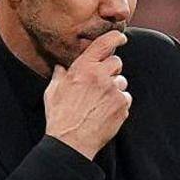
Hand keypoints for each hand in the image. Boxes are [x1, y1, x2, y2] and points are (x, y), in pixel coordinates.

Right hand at [44, 31, 130, 159]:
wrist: (71, 142)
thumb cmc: (59, 117)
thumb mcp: (53, 91)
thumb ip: (60, 75)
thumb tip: (61, 67)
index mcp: (83, 68)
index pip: (104, 43)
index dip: (115, 37)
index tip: (121, 37)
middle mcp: (101, 76)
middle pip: (116, 62)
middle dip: (110, 70)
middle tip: (100, 83)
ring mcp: (113, 91)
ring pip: (122, 81)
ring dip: (114, 88)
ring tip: (100, 101)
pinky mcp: (122, 106)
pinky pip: (125, 98)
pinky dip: (118, 103)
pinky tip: (105, 111)